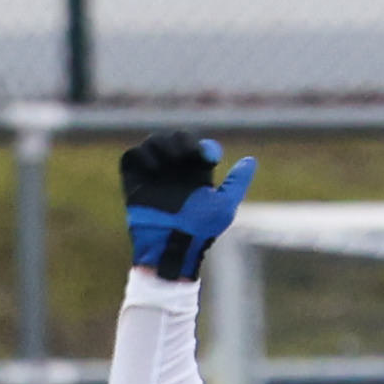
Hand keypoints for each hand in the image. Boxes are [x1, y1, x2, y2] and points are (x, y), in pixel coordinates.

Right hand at [121, 131, 256, 281]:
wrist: (172, 244)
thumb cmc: (201, 229)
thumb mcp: (224, 205)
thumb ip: (237, 182)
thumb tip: (251, 160)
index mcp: (197, 174)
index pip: (198, 147)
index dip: (203, 146)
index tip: (210, 157)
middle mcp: (175, 171)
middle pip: (175, 139)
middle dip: (181, 141)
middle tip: (187, 154)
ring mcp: (154, 173)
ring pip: (154, 142)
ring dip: (162, 145)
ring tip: (171, 160)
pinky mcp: (134, 179)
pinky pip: (132, 156)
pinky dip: (141, 154)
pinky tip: (154, 168)